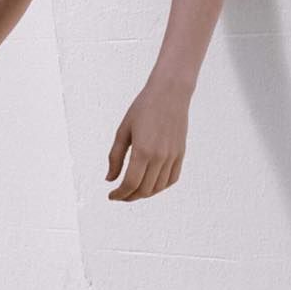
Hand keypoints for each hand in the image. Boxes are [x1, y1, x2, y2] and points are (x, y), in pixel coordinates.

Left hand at [105, 80, 189, 200]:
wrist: (169, 93)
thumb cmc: (143, 108)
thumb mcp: (123, 130)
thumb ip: (116, 156)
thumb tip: (109, 179)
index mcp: (143, 150)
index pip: (131, 183)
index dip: (120, 194)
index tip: (111, 196)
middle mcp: (160, 157)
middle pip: (144, 189)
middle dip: (129, 196)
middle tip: (119, 195)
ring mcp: (172, 156)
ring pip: (158, 188)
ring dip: (144, 194)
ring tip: (132, 190)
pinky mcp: (181, 154)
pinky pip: (172, 179)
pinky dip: (160, 187)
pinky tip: (150, 184)